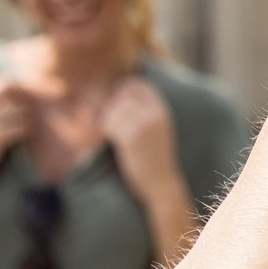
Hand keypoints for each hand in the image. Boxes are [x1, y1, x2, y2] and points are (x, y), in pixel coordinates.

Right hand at [0, 75, 30, 192]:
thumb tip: (9, 91)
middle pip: (8, 89)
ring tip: (28, 124)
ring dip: (27, 117)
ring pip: (18, 109)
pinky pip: (20, 128)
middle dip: (22, 96)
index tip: (23, 97)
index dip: (16, 88)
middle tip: (30, 108)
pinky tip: (24, 137)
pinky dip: (26, 132)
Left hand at [102, 77, 182, 202]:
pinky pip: (110, 124)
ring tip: (110, 132)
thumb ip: (144, 113)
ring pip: (114, 109)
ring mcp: (143, 125)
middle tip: (110, 122)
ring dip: (107, 119)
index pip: (138, 84)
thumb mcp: (157, 130)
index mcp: (162, 110)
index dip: (123, 90)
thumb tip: (116, 96)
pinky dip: (106, 130)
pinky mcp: (131, 137)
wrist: (161, 184)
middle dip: (112, 106)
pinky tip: (110, 140)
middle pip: (123, 95)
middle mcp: (154, 114)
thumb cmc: (155, 159)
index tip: (116, 104)